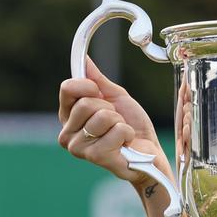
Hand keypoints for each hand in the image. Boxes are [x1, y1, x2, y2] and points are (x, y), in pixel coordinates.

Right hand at [56, 57, 168, 184]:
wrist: (149, 154)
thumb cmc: (131, 127)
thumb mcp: (115, 98)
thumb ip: (98, 81)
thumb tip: (85, 60)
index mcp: (69, 117)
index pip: (67, 88)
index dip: (88, 86)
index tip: (100, 93)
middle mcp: (67, 134)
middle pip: (86, 103)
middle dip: (109, 108)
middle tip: (116, 121)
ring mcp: (79, 147)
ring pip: (102, 116)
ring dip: (120, 122)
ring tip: (121, 134)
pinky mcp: (95, 156)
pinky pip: (116, 130)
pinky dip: (127, 133)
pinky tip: (125, 144)